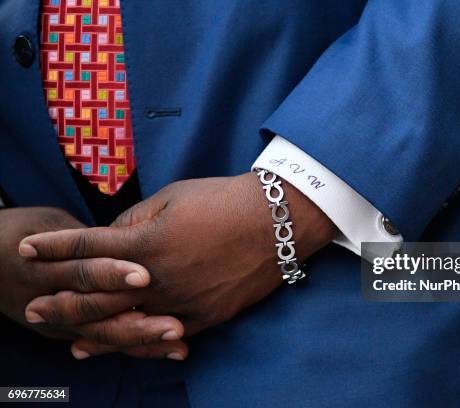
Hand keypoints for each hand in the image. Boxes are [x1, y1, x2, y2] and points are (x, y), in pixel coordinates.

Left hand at [19, 173, 336, 356]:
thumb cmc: (223, 200)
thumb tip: (112, 239)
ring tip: (68, 342)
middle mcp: (158, 278)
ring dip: (93, 333)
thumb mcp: (173, 197)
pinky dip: (140, 343)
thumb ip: (135, 222)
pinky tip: (122, 348)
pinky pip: (164, 337)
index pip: (86, 247)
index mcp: (146, 242)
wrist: (276, 220)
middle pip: (97, 296)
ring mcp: (182, 302)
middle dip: (60, 301)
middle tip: (33, 308)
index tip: (27, 249)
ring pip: (127, 325)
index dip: (53, 248)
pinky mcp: (206, 317)